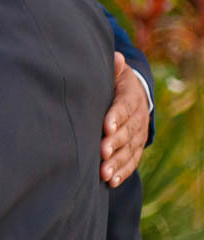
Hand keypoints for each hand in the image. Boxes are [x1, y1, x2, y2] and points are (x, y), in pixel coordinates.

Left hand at [101, 53, 148, 186]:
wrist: (134, 93)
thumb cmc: (114, 81)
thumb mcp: (115, 72)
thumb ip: (113, 68)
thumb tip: (116, 57)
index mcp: (132, 96)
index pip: (125, 106)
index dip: (116, 116)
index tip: (105, 126)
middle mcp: (138, 117)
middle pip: (128, 131)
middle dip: (115, 143)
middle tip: (102, 152)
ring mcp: (138, 134)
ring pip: (129, 150)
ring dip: (117, 162)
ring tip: (104, 173)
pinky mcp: (136, 147)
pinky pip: (132, 161)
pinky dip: (122, 171)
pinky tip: (111, 181)